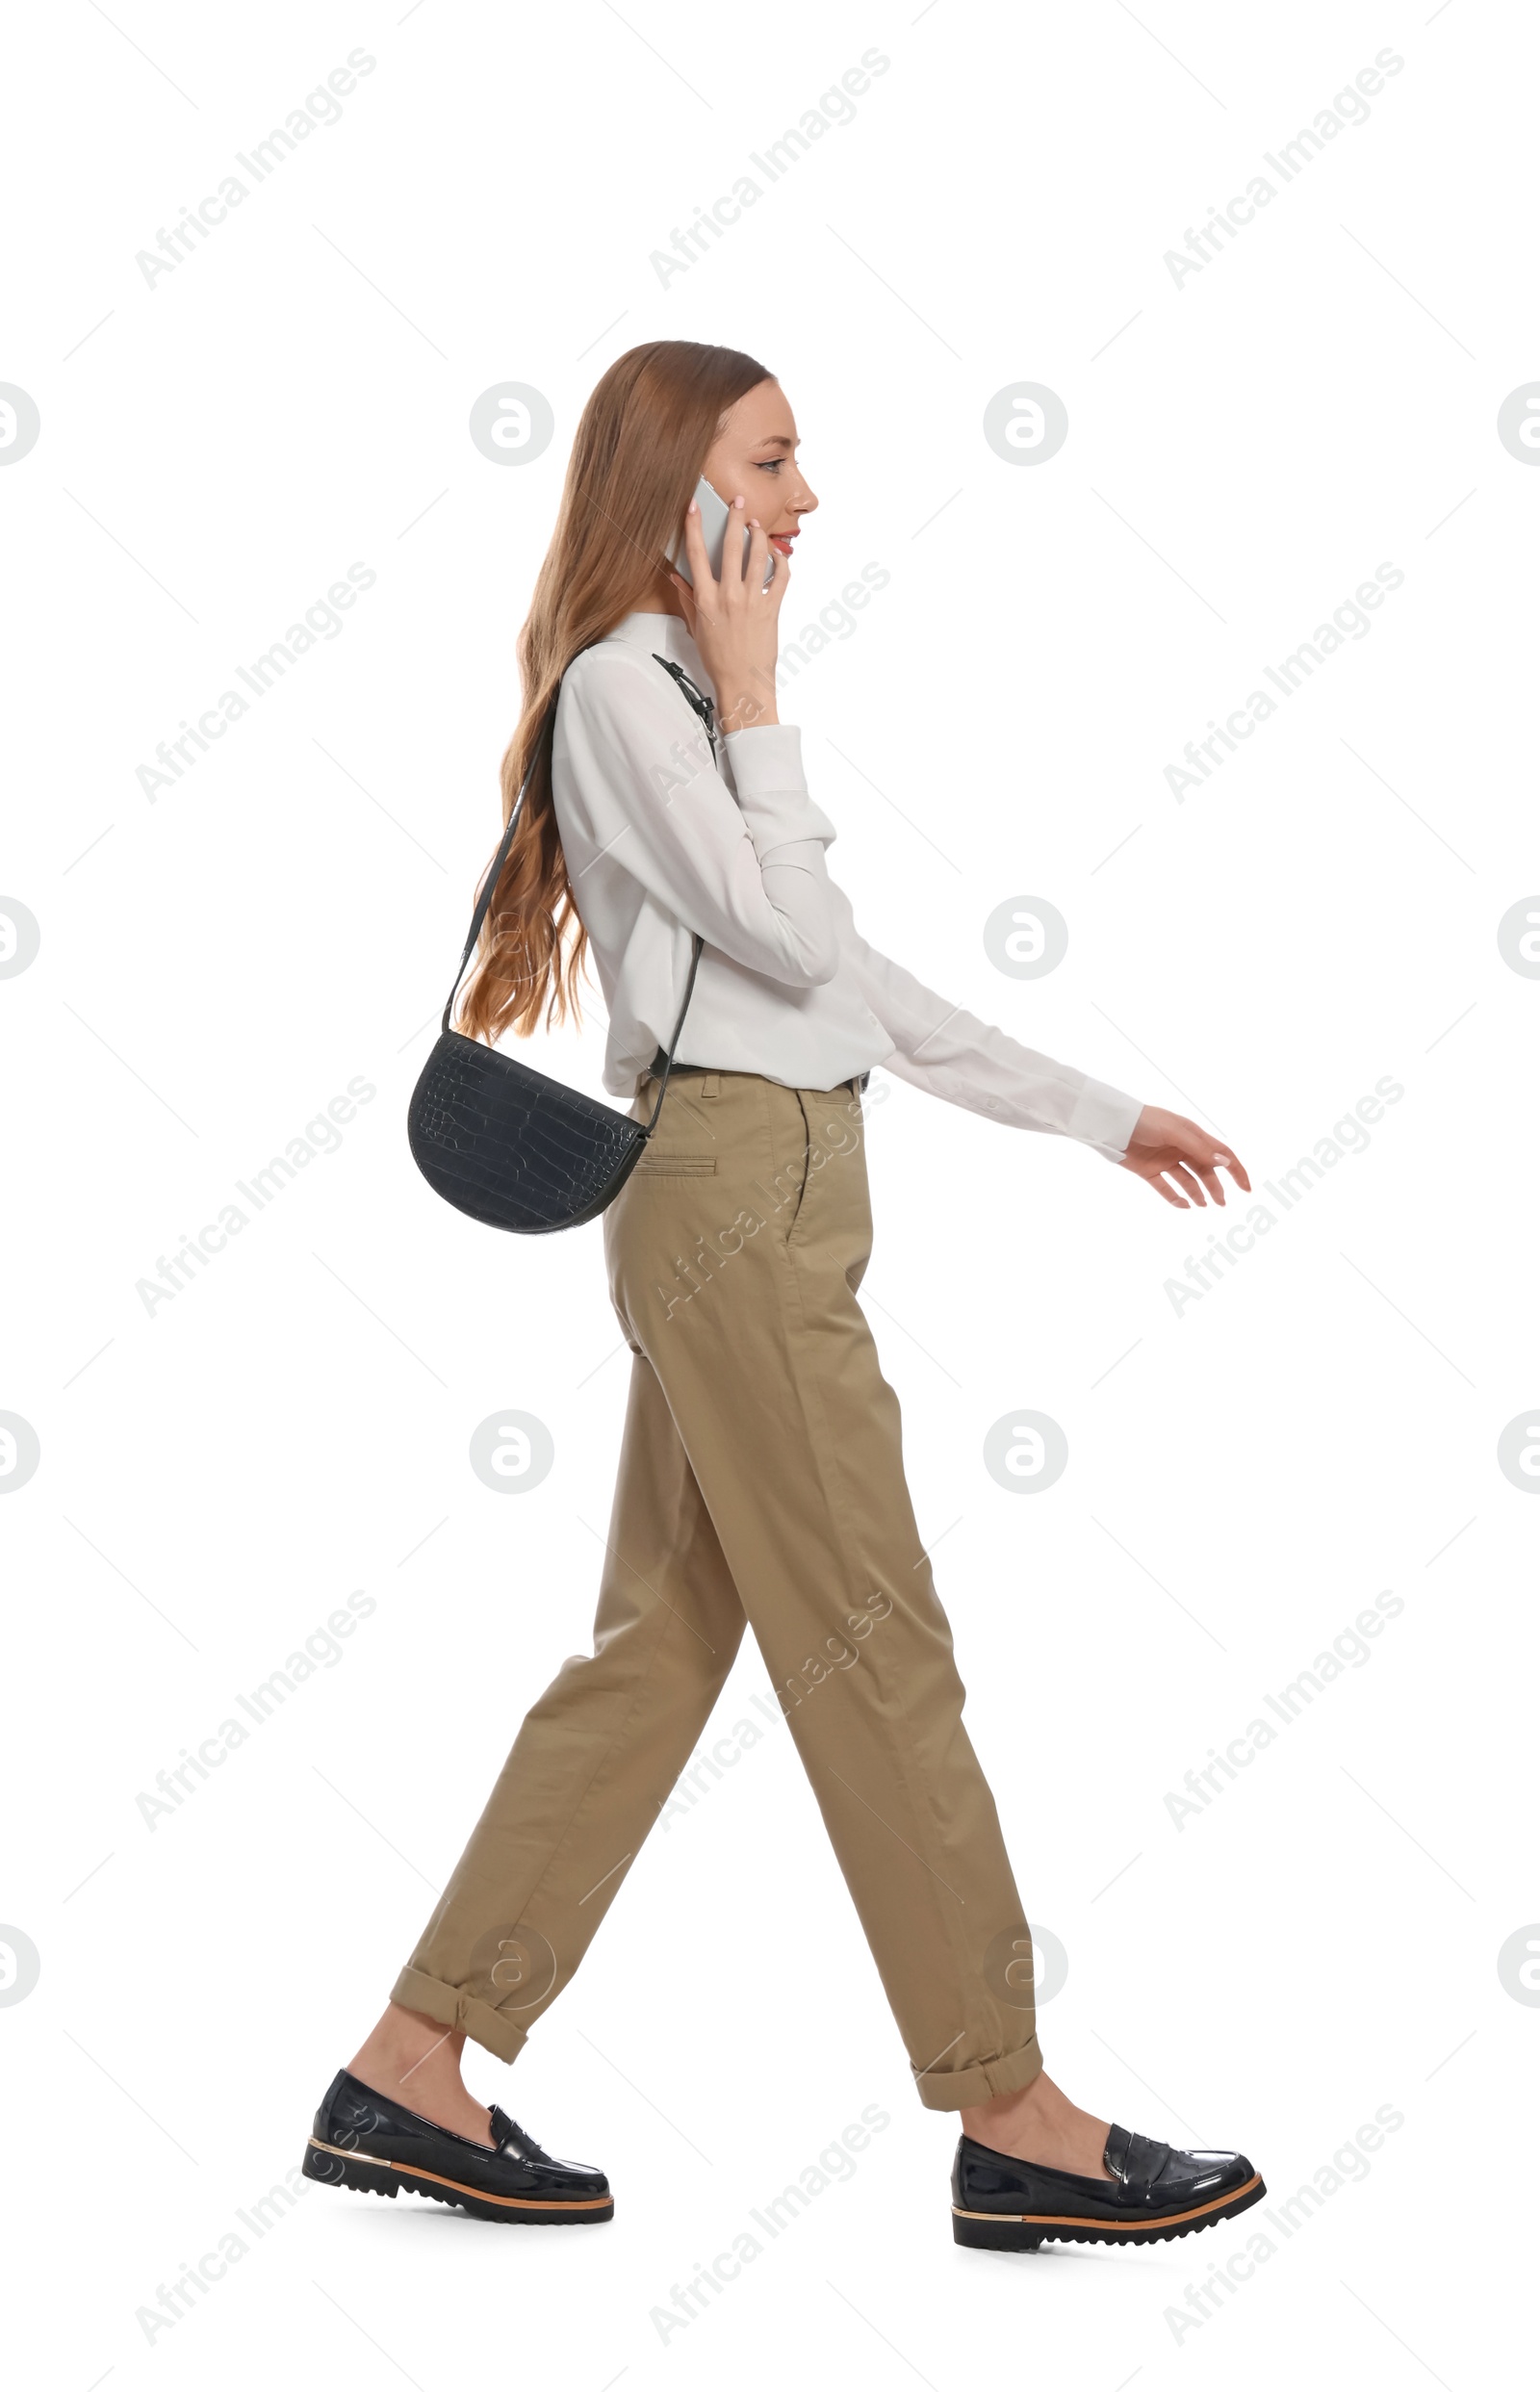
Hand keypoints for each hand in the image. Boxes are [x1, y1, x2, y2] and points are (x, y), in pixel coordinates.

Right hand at [668, 493, 786, 734]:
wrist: (743, 682)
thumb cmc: (718, 658)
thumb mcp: (696, 627)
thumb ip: (687, 598)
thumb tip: (675, 577)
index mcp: (706, 599)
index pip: (697, 553)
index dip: (694, 526)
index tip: (694, 506)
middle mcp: (729, 595)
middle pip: (732, 546)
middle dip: (734, 517)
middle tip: (737, 500)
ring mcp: (753, 600)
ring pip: (758, 555)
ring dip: (758, 534)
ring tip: (756, 523)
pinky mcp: (772, 607)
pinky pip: (781, 576)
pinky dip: (781, 561)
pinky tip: (776, 553)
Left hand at [1117, 1105, 1250, 1208]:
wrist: (1111, 1124)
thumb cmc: (1144, 1121)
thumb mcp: (1174, 1132)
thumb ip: (1198, 1148)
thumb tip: (1225, 1162)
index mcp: (1192, 1135)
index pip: (1220, 1153)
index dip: (1235, 1170)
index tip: (1246, 1188)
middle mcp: (1181, 1148)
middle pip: (1205, 1170)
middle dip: (1215, 1186)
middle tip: (1221, 1203)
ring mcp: (1165, 1160)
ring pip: (1187, 1181)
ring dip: (1197, 1193)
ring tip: (1203, 1205)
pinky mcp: (1148, 1171)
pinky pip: (1165, 1188)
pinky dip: (1175, 1198)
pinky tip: (1184, 1205)